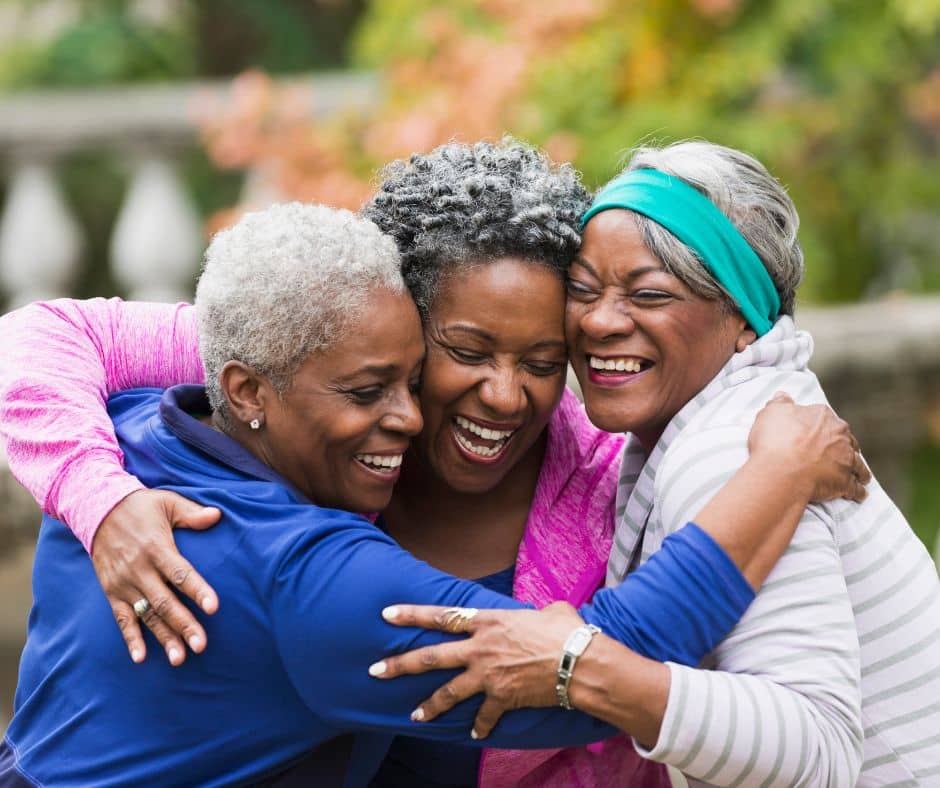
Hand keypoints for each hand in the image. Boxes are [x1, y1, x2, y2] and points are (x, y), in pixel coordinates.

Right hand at [91, 489, 220, 665]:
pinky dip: (130, 638)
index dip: (198, 591)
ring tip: (179, 658)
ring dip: (163, 637)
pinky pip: (121, 618)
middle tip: (201, 645)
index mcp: (157, 548)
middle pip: (165, 602)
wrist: (96, 509)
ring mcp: (124, 583)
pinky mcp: (111, 591)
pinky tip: (141, 657)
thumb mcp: (167, 502)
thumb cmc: (140, 506)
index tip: (214, 608)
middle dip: (184, 625)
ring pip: (146, 615)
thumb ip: (192, 513)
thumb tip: (217, 515)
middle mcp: (140, 569)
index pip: (180, 574)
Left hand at [369, 601, 583, 738]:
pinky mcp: (501, 698)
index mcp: (487, 621)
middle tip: (375, 670)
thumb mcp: (547, 611)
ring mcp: (488, 675)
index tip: (387, 614)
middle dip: (400, 665)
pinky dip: (479, 725)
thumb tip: (541, 613)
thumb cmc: (566, 630)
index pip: (441, 616)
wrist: (580, 662)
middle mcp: (480, 648)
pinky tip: (474, 733)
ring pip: (448, 692)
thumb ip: (531, 614)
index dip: (412, 614)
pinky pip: (483, 716)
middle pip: (431, 657)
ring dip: (429, 705)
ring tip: (413, 715)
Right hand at [748, 392, 870, 503]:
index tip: (819, 433)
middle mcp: (840, 437)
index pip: (827, 419)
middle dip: (847, 447)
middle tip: (843, 454)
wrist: (781, 470)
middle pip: (848, 441)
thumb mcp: (771, 413)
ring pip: (858, 465)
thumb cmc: (774, 440)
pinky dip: (858, 491)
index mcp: (824, 417)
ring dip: (860, 470)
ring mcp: (845, 460)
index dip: (822, 426)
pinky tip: (860, 494)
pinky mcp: (845, 482)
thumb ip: (780, 404)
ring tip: (862, 476)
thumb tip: (783, 396)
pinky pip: (856, 488)